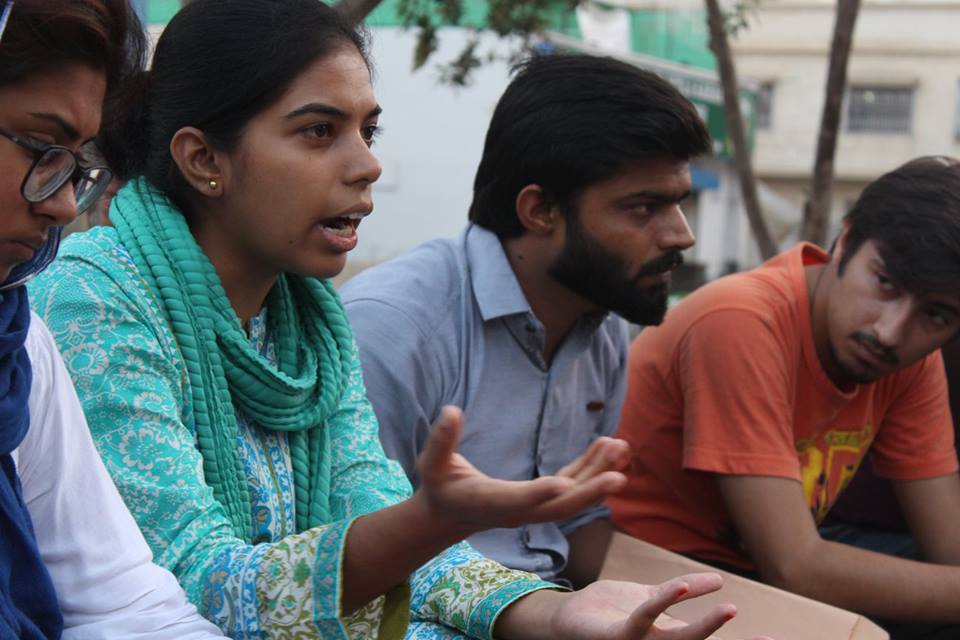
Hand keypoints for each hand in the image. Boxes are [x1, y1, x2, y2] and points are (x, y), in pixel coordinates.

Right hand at [414, 405, 629, 534]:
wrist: (448, 515)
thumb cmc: (439, 485)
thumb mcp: (431, 463)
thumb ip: (441, 440)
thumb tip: (452, 410)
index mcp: (490, 501)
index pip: (518, 500)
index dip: (540, 494)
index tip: (564, 485)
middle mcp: (518, 510)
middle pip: (559, 508)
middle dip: (590, 492)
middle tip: (619, 475)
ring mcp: (533, 507)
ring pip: (572, 497)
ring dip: (598, 475)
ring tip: (621, 447)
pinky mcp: (541, 497)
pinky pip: (572, 485)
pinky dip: (592, 469)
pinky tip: (610, 448)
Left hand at [497, 573, 775, 639]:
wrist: (566, 618)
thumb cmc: (611, 611)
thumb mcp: (652, 598)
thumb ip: (684, 592)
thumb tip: (719, 581)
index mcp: (672, 639)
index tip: (777, 639)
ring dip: (705, 627)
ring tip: (731, 607)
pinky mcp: (617, 635)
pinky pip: (645, 618)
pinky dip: (664, 602)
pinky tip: (681, 586)